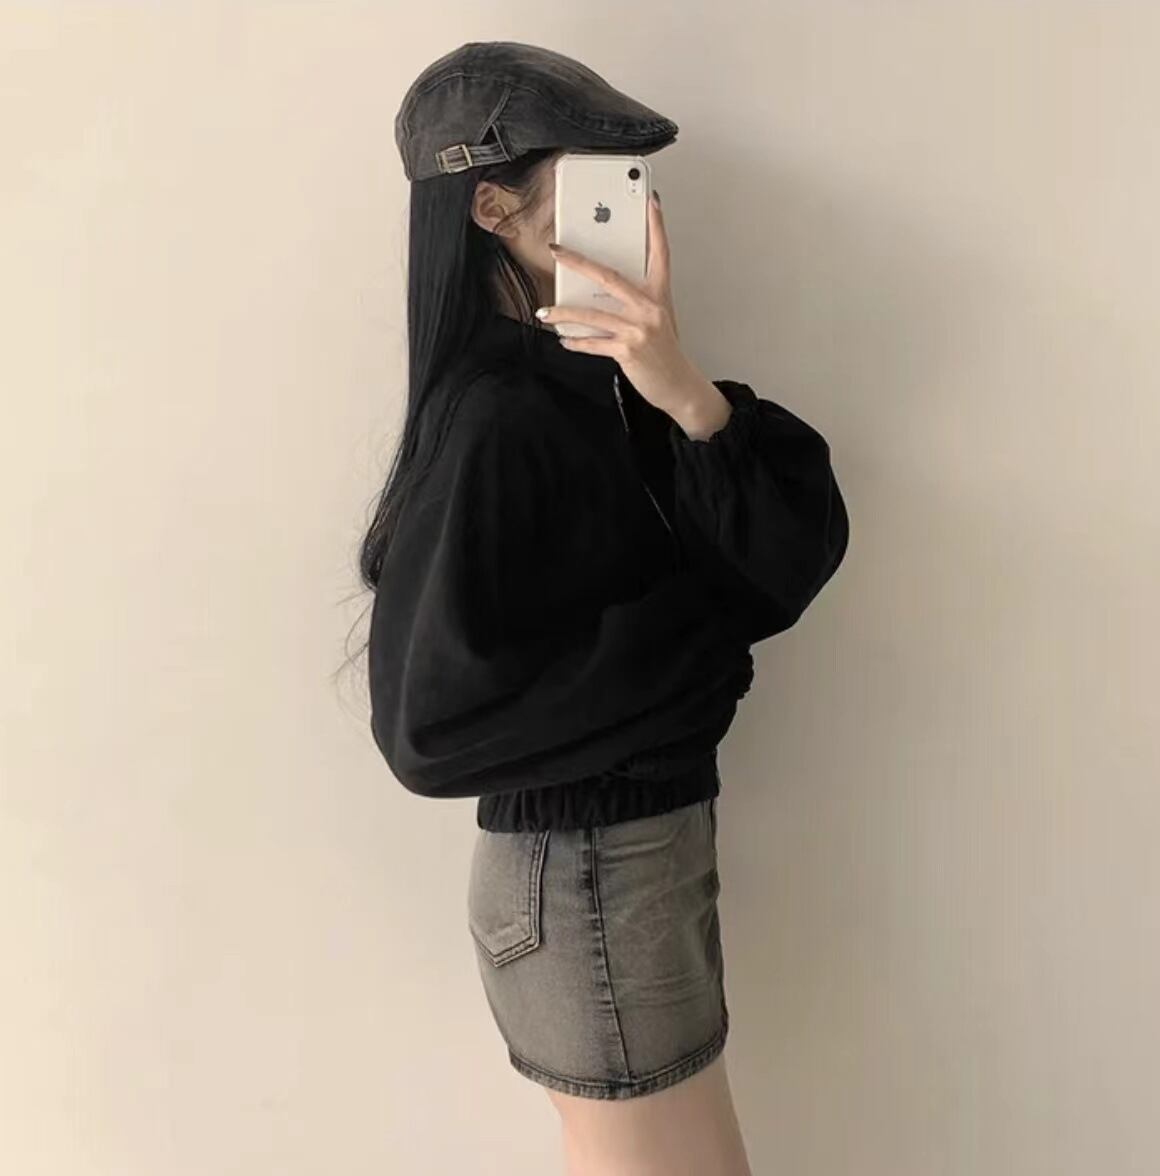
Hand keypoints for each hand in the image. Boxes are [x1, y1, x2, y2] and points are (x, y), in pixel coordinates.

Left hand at [536, 191, 729, 431]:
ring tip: (544, 312)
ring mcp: (638, 329)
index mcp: (659, 295)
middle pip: (608, 276)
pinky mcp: (628, 351)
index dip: (657, 227)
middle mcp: (649, 308)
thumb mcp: (657, 319)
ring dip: (563, 313)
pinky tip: (564, 339)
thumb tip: (600, 293)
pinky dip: (576, 342)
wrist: (679, 384)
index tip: (651, 202)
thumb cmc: (665, 351)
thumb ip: (635, 302)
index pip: (660, 253)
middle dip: (578, 262)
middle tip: (557, 251)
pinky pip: (593, 343)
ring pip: (592, 314)